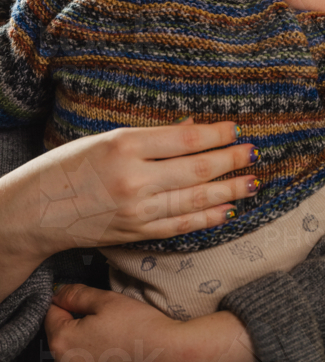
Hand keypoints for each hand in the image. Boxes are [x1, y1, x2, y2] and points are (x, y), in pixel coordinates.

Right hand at [0, 118, 258, 288]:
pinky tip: (226, 211)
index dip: (217, 134)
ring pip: (194, 200)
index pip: (185, 139)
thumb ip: (153, 138)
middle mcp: (134, 180)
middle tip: (253, 153)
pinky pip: (179, 226)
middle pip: (197, 170)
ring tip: (251, 182)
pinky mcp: (135, 233)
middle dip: (231, 161)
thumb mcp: (107, 139)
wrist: (34, 212)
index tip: (236, 128)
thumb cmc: (68, 166)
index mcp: (125, 146)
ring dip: (228, 191)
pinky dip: (206, 218)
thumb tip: (194, 128)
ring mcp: (136, 211)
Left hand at [45, 284, 256, 361]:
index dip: (70, 307)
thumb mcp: (110, 301)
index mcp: (63, 341)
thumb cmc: (144, 329)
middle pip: (59, 346)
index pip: (52, 315)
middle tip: (107, 332)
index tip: (87, 309)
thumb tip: (58, 294)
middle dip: (76, 337)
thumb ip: (77, 294)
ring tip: (112, 356)